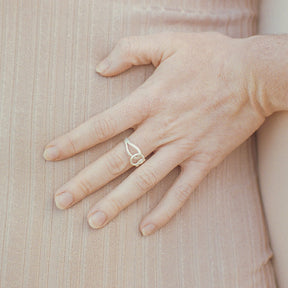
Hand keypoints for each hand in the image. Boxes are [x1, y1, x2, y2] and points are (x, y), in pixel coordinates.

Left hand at [43, 31, 265, 235]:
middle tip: (61, 201)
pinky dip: (164, 211)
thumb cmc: (211, 57)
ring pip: (143, 181)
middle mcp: (162, 129)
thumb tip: (101, 68)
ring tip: (93, 221)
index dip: (73, 141)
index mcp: (150, 101)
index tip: (51, 155)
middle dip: (85, 182)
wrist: (254, 76)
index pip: (101, 126)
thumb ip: (131, 50)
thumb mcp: (169, 42)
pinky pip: (182, 191)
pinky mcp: (204, 160)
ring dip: (116, 203)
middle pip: (115, 161)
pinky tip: (146, 228)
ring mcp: (183, 148)